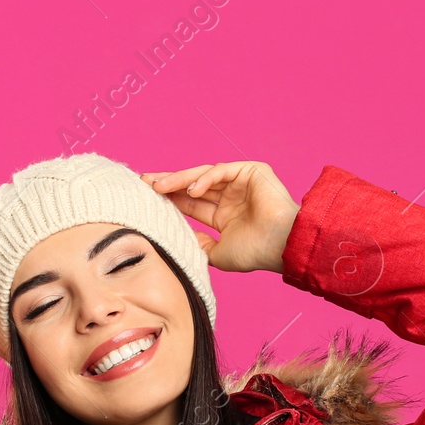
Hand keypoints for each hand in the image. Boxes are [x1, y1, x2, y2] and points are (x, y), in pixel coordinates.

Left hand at [140, 161, 300, 273]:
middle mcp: (231, 197)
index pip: (190, 203)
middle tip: (144, 183)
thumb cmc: (255, 253)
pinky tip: (190, 189)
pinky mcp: (251, 171)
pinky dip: (205, 178)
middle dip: (168, 184)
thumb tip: (181, 240)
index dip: (170, 200)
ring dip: (180, 180)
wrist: (280, 246)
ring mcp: (241, 182)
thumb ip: (199, 245)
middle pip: (193, 185)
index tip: (146, 198)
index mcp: (224, 215)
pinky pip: (222, 170)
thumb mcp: (217, 253)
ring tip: (159, 186)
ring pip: (203, 176)